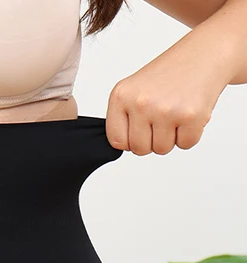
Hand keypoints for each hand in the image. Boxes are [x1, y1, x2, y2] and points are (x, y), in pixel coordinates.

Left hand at [105, 45, 228, 154]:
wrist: (205, 53)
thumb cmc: (170, 74)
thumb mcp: (134, 90)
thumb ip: (123, 118)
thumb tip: (121, 146)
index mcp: (121, 96)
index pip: (116, 141)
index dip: (131, 139)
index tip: (141, 127)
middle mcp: (141, 103)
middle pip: (139, 149)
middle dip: (152, 139)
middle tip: (162, 116)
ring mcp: (165, 110)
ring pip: (162, 149)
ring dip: (172, 136)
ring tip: (176, 111)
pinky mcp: (190, 116)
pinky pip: (185, 144)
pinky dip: (190, 133)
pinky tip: (189, 113)